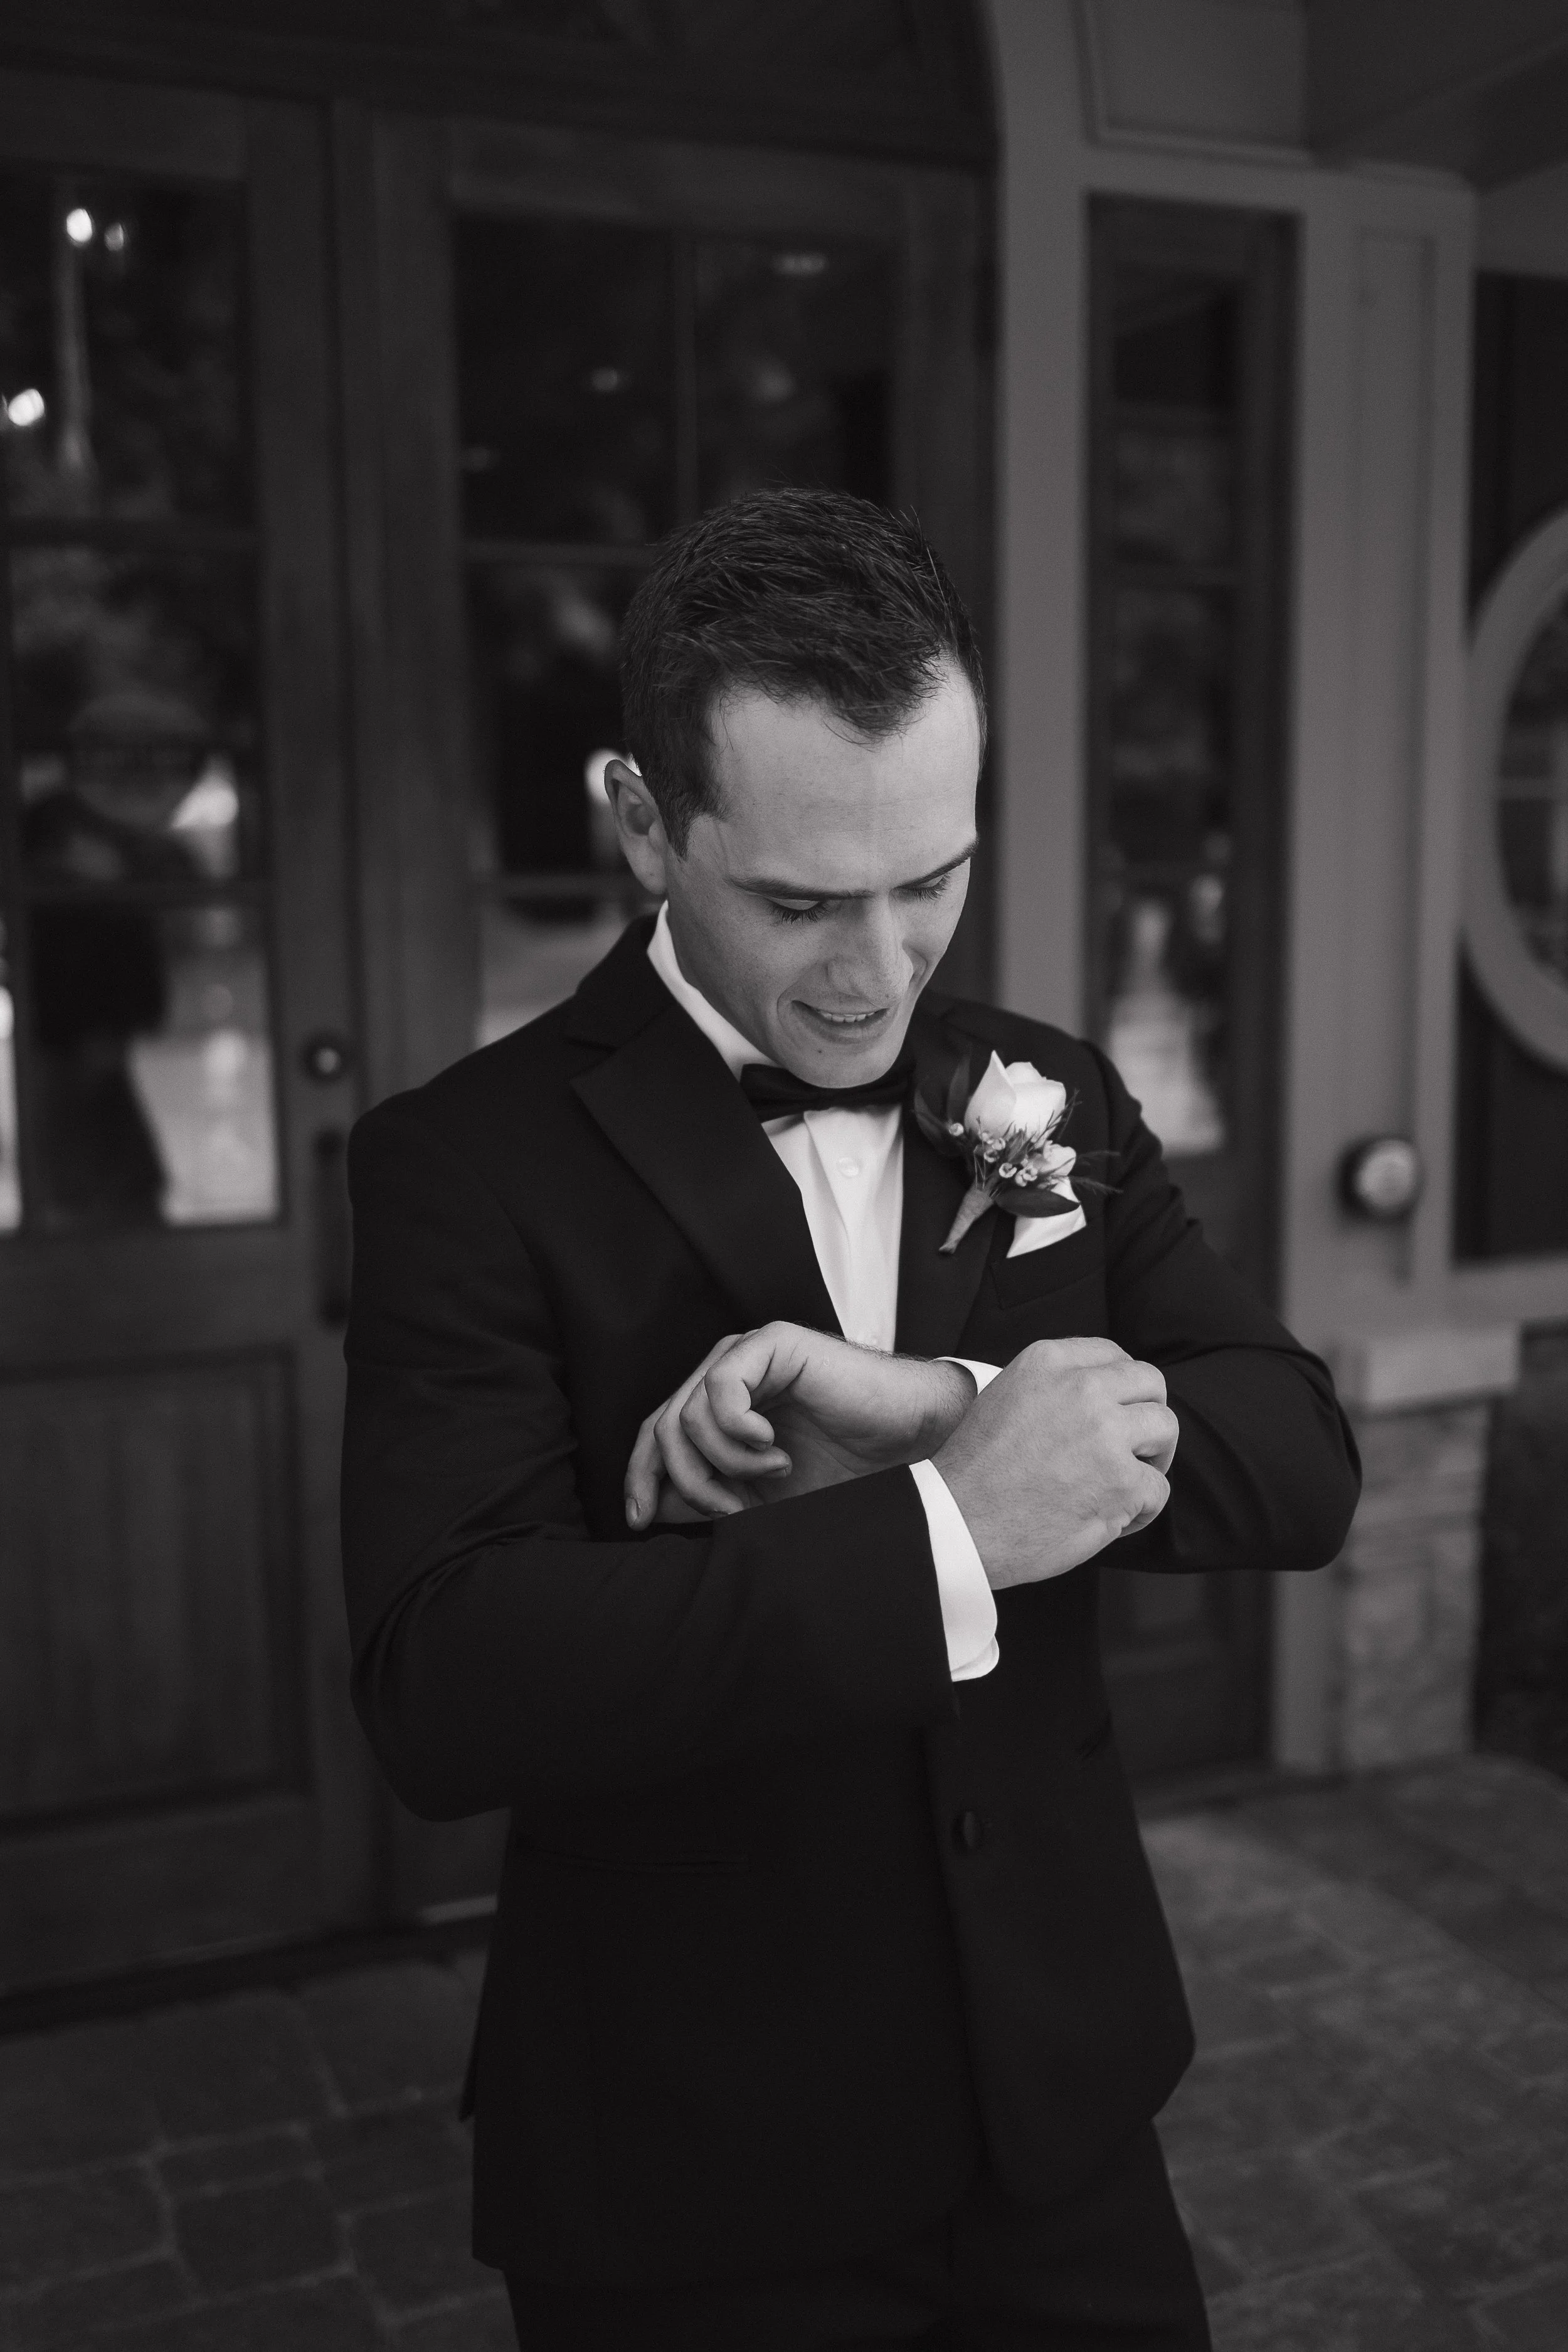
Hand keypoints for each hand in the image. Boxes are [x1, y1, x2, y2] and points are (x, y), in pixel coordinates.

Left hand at [624, 1323, 976, 1526]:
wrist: (907, 1441)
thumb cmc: (844, 1466)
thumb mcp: (761, 1497)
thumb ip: (709, 1494)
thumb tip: (654, 1504)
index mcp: (719, 1407)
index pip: (656, 1436)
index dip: (642, 1477)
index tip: (641, 1521)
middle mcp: (725, 1376)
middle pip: (663, 1428)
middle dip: (688, 1481)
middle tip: (731, 1509)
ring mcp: (746, 1356)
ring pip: (688, 1415)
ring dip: (726, 1462)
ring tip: (774, 1473)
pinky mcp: (771, 1344)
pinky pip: (720, 1388)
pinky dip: (738, 1431)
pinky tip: (772, 1447)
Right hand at [932, 1337, 1176, 1589]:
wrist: (959, 1521)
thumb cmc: (976, 1471)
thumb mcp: (1006, 1396)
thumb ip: (1053, 1385)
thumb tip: (1099, 1393)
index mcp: (1048, 1362)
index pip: (1112, 1354)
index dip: (1122, 1386)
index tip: (1117, 1410)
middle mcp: (1081, 1389)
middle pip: (1150, 1383)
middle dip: (1147, 1414)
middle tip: (1134, 1446)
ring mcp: (1105, 1434)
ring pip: (1165, 1428)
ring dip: (1153, 1457)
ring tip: (1129, 1481)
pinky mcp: (1122, 1482)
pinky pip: (1158, 1489)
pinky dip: (1142, 1509)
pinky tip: (1113, 1518)